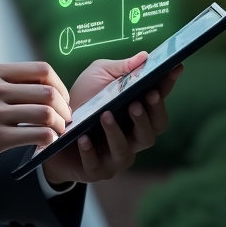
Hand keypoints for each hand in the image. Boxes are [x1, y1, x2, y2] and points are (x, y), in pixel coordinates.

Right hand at [0, 63, 72, 179]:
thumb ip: (7, 83)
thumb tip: (45, 87)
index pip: (41, 69)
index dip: (59, 84)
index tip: (61, 98)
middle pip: (47, 91)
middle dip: (63, 107)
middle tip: (64, 118)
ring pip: (45, 113)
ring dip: (59, 125)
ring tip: (56, 132)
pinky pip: (36, 135)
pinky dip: (48, 139)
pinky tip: (44, 143)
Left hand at [41, 53, 181, 185]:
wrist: (51, 127)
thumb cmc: (82, 99)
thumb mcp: (97, 76)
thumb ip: (120, 68)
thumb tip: (145, 56)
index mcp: (137, 112)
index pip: (158, 100)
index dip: (167, 85)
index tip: (173, 68)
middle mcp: (132, 136)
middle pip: (152, 131)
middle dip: (149, 115)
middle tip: (139, 99)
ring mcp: (115, 156)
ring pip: (126, 151)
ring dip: (117, 133)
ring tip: (105, 115)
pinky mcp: (95, 170)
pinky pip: (97, 165)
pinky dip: (90, 152)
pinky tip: (83, 138)